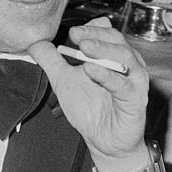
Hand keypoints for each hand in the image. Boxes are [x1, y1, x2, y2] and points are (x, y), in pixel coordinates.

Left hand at [29, 17, 149, 171]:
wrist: (104, 142)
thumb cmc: (91, 110)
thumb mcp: (64, 82)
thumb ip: (52, 61)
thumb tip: (36, 43)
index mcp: (113, 57)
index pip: (107, 34)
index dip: (91, 29)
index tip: (73, 31)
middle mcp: (127, 66)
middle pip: (117, 41)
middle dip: (96, 36)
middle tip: (76, 35)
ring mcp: (134, 83)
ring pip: (125, 59)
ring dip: (103, 51)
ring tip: (84, 47)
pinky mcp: (135, 101)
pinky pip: (123, 85)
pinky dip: (107, 76)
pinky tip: (91, 71)